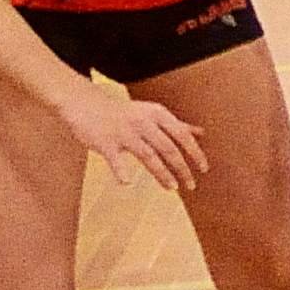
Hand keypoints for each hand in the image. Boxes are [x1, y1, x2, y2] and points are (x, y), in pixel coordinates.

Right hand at [72, 90, 206, 197]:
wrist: (85, 102)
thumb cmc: (123, 112)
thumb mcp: (152, 113)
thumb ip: (176, 124)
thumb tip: (201, 132)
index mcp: (157, 114)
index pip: (182, 135)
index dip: (195, 153)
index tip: (204, 169)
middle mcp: (143, 122)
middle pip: (168, 148)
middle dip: (182, 168)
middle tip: (191, 186)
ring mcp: (124, 132)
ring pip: (148, 156)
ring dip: (162, 174)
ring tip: (172, 188)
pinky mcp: (105, 142)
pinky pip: (115, 159)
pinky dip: (121, 171)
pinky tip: (126, 182)